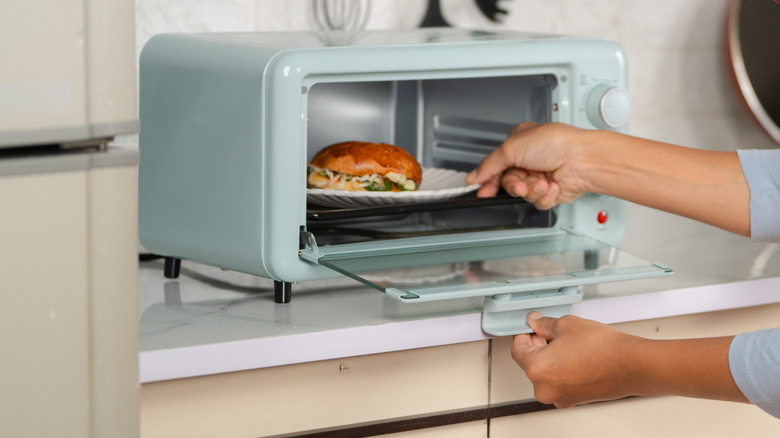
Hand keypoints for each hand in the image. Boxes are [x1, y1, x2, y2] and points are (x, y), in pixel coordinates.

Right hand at [465, 122, 589, 209]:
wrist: (582, 160)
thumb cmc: (556, 143)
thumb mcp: (512, 148)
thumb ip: (489, 165)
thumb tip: (473, 176)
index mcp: (519, 143)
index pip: (496, 165)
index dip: (488, 179)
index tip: (481, 190)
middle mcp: (529, 159)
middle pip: (508, 181)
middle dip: (514, 186)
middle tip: (518, 185)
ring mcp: (540, 175)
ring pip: (522, 193)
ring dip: (531, 190)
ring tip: (541, 182)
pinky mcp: (550, 190)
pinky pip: (537, 201)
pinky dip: (544, 196)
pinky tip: (552, 186)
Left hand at [511, 312, 641, 407]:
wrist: (631, 365)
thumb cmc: (603, 349)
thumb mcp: (566, 325)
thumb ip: (544, 324)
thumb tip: (536, 322)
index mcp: (537, 369)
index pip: (517, 350)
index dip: (523, 334)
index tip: (529, 328)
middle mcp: (545, 389)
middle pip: (530, 363)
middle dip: (538, 346)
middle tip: (550, 332)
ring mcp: (559, 397)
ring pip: (545, 374)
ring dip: (550, 358)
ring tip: (568, 343)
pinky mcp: (573, 400)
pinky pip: (558, 382)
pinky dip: (562, 370)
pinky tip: (575, 356)